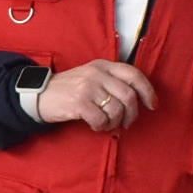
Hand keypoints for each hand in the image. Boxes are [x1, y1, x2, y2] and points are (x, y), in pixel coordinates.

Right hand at [37, 60, 156, 133]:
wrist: (40, 95)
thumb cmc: (69, 89)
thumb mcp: (91, 76)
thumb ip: (112, 81)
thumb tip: (137, 99)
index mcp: (103, 65)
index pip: (134, 74)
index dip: (148, 91)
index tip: (152, 105)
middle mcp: (97, 73)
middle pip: (129, 95)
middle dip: (132, 114)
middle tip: (126, 123)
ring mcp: (88, 87)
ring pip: (117, 110)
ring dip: (115, 123)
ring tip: (107, 124)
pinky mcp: (79, 102)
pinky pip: (101, 120)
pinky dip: (101, 127)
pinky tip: (95, 125)